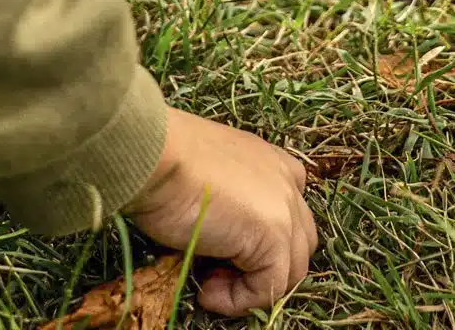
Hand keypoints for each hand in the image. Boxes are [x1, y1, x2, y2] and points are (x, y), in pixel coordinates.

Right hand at [124, 107, 316, 316]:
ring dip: (252, 287)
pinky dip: (240, 300)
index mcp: (270, 162)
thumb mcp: (203, 174)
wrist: (155, 154)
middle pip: (298, 241)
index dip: (264, 236)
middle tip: (217, 271)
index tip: (225, 249)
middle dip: (264, 264)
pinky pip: (271, 286)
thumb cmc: (165, 160)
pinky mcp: (274, 236)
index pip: (290, 207)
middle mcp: (285, 182)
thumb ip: (224, 197)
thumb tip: (215, 235)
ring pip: (291, 269)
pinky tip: (208, 293)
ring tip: (209, 285)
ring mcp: (285, 209)